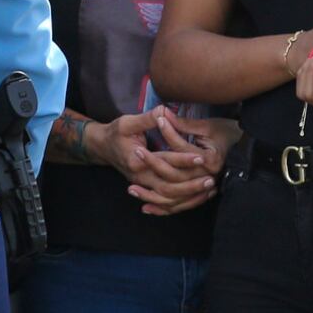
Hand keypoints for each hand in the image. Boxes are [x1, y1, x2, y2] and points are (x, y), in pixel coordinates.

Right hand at [94, 109, 222, 212]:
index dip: (183, 159)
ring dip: (188, 195)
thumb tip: (163, 111)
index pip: (165, 162)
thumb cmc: (115, 133)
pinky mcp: (145, 186)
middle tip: (210, 179)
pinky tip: (196, 196)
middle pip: (168, 187)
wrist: (102, 147)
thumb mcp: (127, 122)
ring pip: (167, 198)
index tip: (201, 157)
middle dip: (190, 185)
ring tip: (207, 189)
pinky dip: (180, 202)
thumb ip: (147, 118)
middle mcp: (139, 176)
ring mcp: (142, 184)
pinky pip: (163, 201)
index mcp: (136, 160)